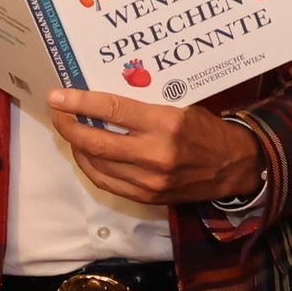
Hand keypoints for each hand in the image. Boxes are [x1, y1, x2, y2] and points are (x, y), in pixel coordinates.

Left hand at [42, 92, 263, 207]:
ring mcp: (150, 180)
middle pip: (96, 142)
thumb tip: (104, 94)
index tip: (57, 97)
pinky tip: (86, 154)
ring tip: (71, 130)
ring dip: (77, 146)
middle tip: (58, 113)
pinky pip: (107, 182)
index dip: (79, 103)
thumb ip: (145, 103)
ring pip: (96, 164)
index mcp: (166, 123)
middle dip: (68, 126)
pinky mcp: (147, 196)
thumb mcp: (181, 105)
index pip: (112, 110)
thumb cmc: (207, 129)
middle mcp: (155, 154)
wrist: (234, 167)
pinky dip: (91, 166)